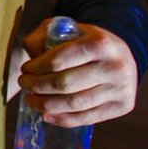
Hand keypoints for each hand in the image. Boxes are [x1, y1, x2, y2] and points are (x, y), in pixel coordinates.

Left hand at [18, 21, 137, 126]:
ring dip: (46, 105)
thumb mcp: (68, 29)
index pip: (58, 60)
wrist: (122, 55)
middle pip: (65, 84)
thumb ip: (44, 37)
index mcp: (99, 43)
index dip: (36, 67)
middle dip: (37, 86)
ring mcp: (121, 88)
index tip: (25, 70)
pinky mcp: (122, 106)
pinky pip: (87, 118)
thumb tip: (31, 55)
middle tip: (25, 85)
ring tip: (31, 100)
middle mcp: (114, 66)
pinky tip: (46, 114)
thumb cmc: (88, 42)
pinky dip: (62, 119)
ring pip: (75, 104)